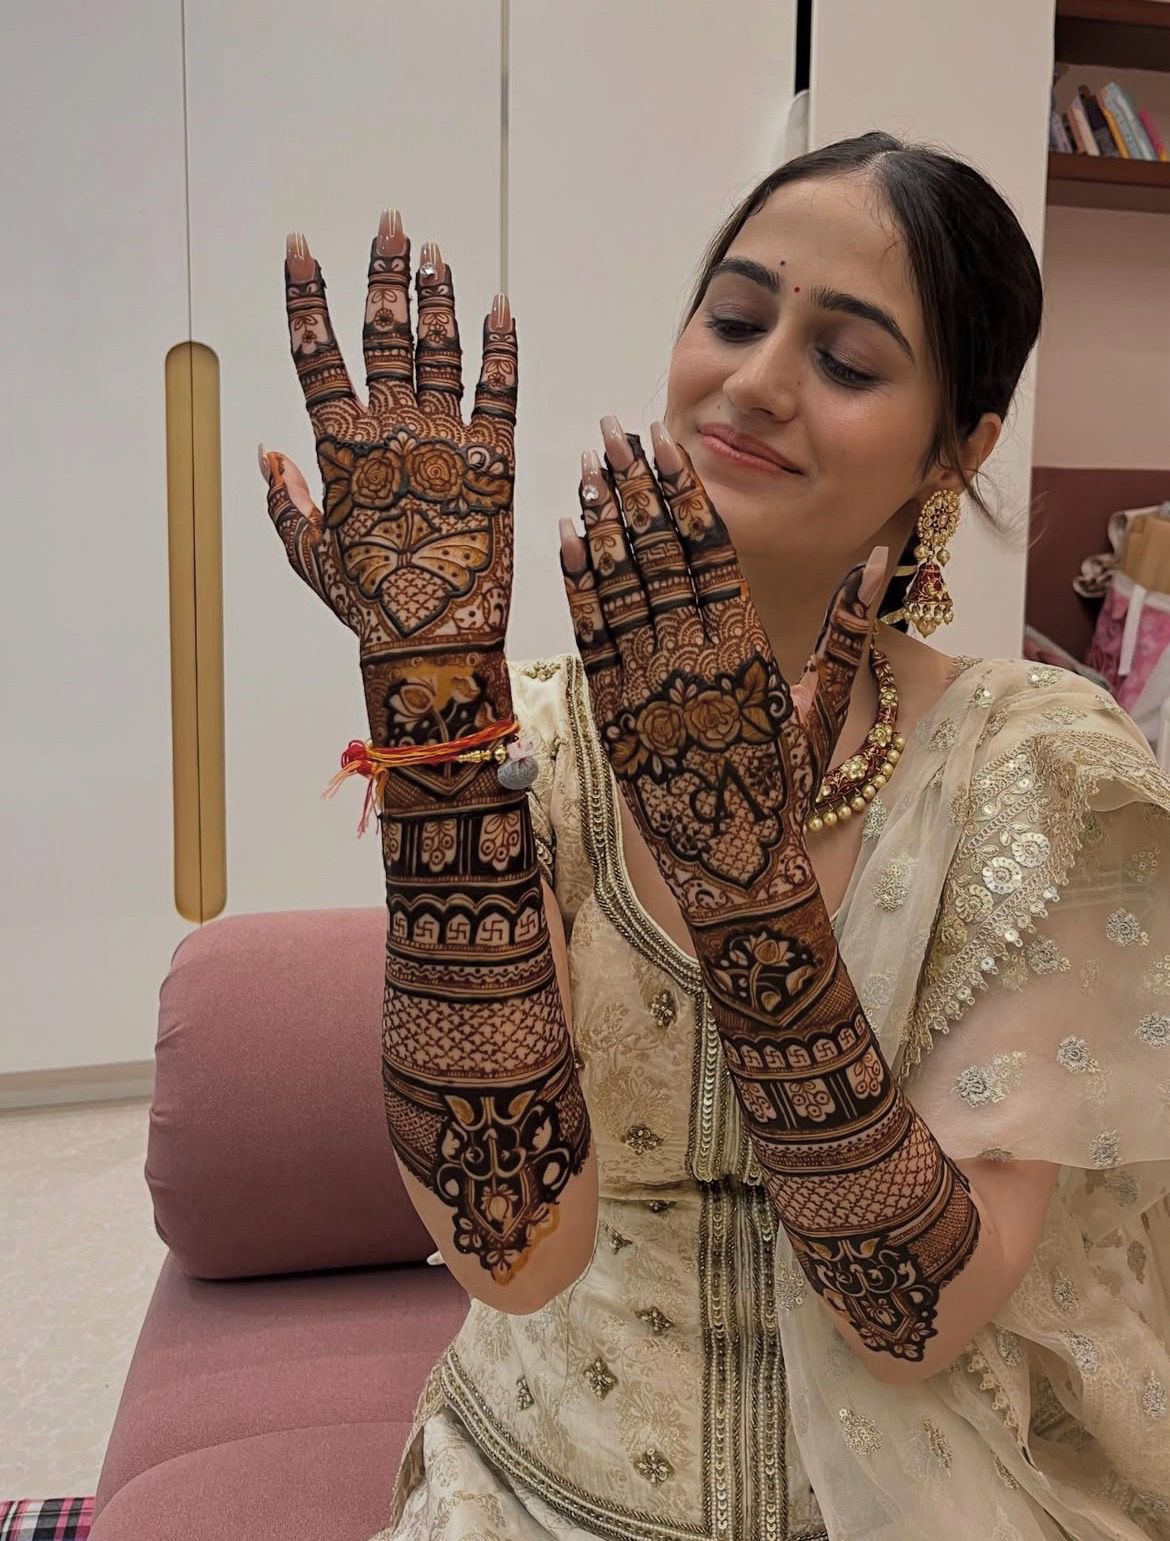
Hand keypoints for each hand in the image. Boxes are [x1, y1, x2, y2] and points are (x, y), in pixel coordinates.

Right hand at [259, 212, 517, 748]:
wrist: (434, 639)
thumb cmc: (369, 605)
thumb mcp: (309, 556)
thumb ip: (286, 501)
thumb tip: (267, 456)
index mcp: (340, 449)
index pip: (315, 355)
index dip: (306, 297)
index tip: (299, 248)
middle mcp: (391, 430)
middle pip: (383, 333)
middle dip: (384, 272)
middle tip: (391, 224)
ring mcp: (446, 440)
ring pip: (437, 349)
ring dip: (436, 296)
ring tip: (435, 253)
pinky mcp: (496, 459)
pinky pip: (499, 389)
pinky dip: (500, 345)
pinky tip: (499, 306)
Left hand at [558, 417, 883, 929]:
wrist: (737, 869)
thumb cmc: (786, 790)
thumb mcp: (826, 707)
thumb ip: (846, 626)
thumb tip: (877, 554)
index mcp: (747, 647)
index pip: (710, 551)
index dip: (684, 492)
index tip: (666, 441)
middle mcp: (693, 657)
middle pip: (658, 555)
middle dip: (634, 487)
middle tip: (611, 430)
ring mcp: (646, 685)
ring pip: (619, 587)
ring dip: (600, 520)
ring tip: (586, 467)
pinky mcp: (612, 716)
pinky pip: (590, 638)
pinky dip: (577, 586)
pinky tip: (566, 537)